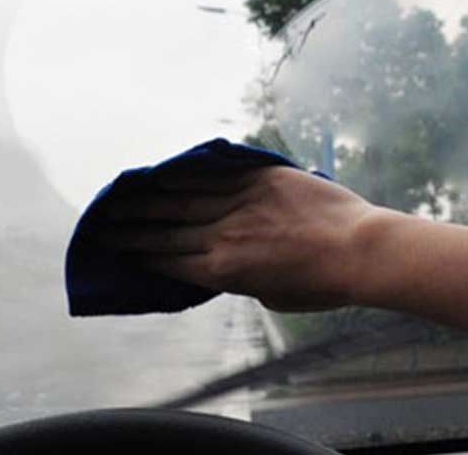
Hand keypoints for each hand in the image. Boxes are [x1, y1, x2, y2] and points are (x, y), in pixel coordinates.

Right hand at [96, 166, 377, 311]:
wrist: (360, 250)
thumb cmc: (323, 284)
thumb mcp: (272, 294)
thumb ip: (242, 277)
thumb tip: (224, 263)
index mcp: (227, 272)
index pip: (173, 264)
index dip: (143, 258)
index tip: (120, 252)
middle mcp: (225, 236)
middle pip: (169, 232)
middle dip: (134, 230)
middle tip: (106, 225)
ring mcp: (243, 203)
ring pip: (186, 200)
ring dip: (151, 201)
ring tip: (126, 198)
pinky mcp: (262, 179)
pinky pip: (217, 175)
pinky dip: (189, 174)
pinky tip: (167, 173)